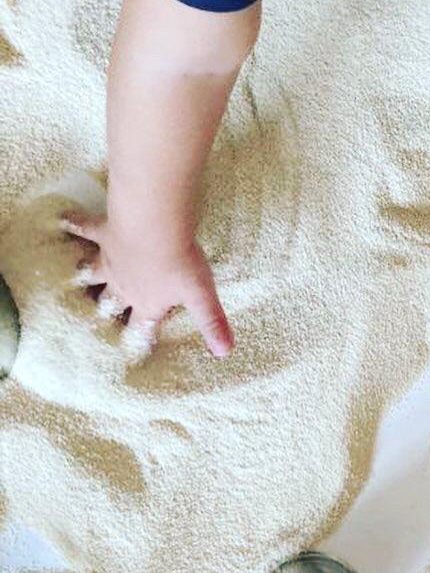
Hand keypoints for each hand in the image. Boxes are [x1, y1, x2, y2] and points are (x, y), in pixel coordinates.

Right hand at [61, 210, 233, 356]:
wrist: (155, 226)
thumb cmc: (180, 263)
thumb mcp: (201, 295)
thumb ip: (212, 323)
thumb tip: (225, 352)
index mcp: (148, 302)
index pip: (143, 327)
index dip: (139, 338)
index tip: (131, 348)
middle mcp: (124, 284)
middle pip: (112, 302)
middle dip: (106, 310)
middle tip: (98, 315)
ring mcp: (111, 259)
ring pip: (93, 271)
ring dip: (85, 275)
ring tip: (76, 278)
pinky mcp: (104, 233)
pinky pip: (84, 229)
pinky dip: (73, 225)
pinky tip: (61, 220)